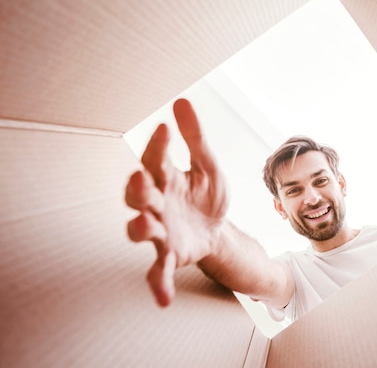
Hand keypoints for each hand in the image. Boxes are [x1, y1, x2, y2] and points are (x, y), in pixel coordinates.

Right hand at [125, 99, 228, 305]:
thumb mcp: (208, 165)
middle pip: (138, 196)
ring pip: (142, 231)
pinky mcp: (170, 255)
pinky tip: (162, 300)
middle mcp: (157, 204)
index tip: (166, 128)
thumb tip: (182, 100)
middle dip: (136, 189)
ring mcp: (161, 231)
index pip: (155, 159)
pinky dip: (157, 285)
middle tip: (140, 179)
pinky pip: (158, 271)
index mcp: (164, 179)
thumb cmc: (206, 194)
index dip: (158, 146)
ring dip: (140, 229)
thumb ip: (196, 138)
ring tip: (146, 227)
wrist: (217, 228)